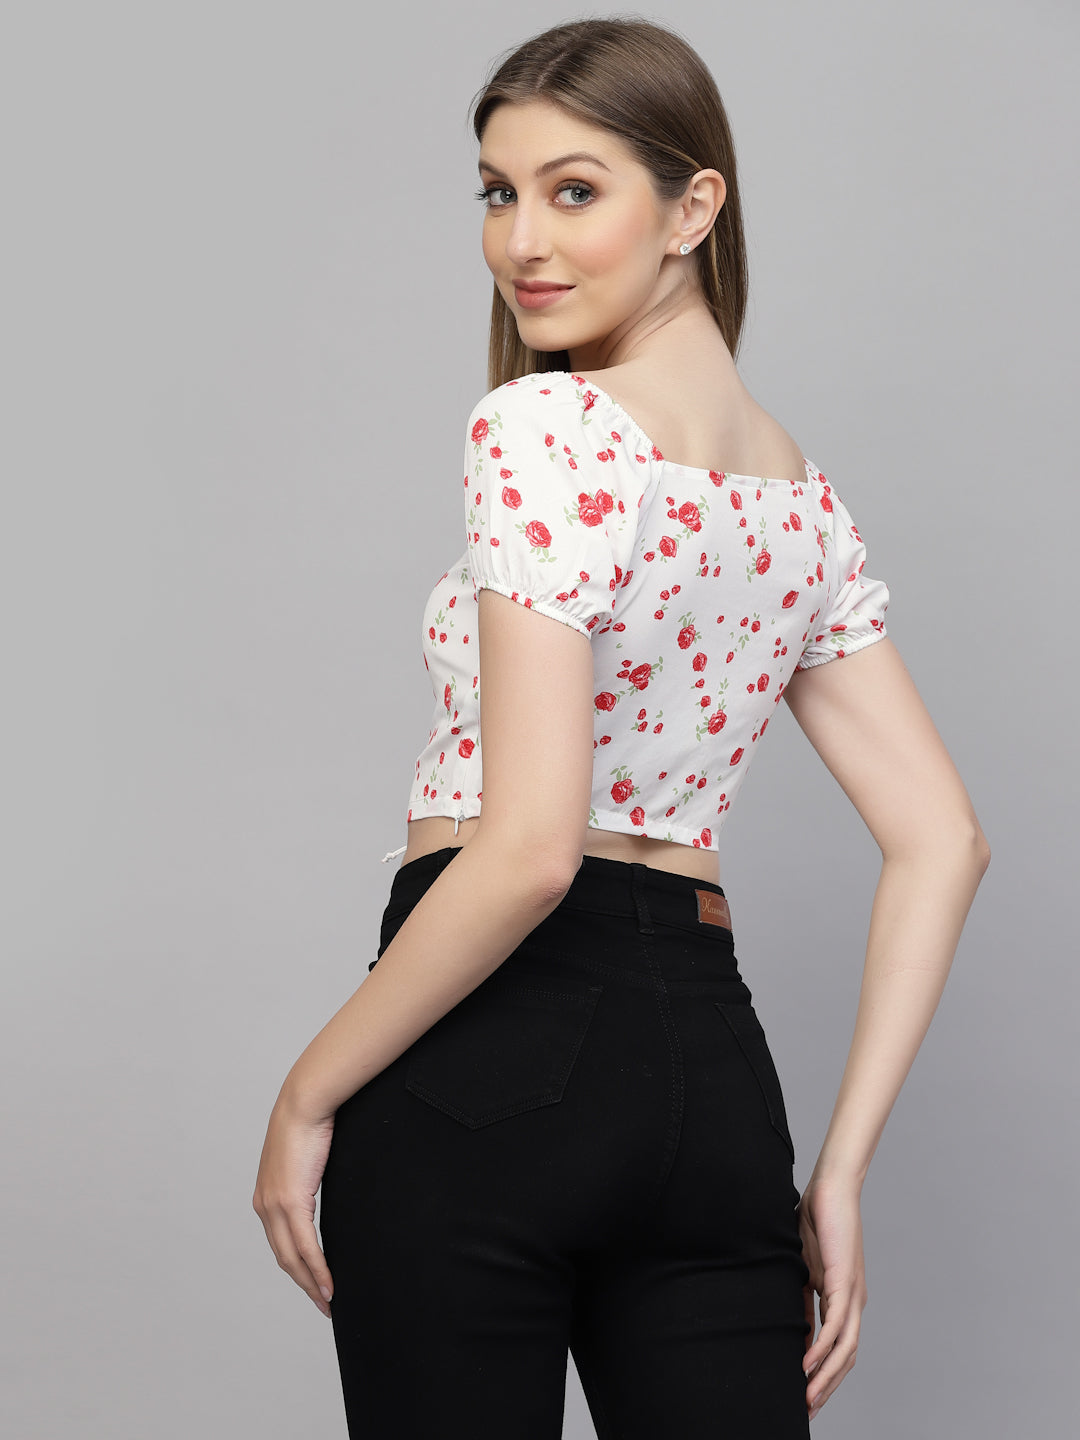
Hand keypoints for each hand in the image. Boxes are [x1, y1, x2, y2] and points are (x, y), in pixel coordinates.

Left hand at [252, 1086, 335, 1317]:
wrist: (304, 1102)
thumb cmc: (309, 1122)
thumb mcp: (305, 1157)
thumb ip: (307, 1177)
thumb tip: (321, 1182)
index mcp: (266, 1196)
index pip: (280, 1243)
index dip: (296, 1268)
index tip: (312, 1284)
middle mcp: (265, 1206)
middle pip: (284, 1258)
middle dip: (303, 1285)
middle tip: (323, 1305)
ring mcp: (275, 1206)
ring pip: (293, 1259)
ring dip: (311, 1284)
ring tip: (328, 1302)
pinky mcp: (290, 1202)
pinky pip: (306, 1246)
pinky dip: (317, 1270)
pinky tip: (328, 1286)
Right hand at [796, 1174, 868, 1420]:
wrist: (830, 1187)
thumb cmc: (817, 1220)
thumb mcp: (804, 1267)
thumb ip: (802, 1296)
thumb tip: (794, 1327)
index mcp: (843, 1299)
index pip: (838, 1348)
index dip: (824, 1375)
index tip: (806, 1398)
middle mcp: (853, 1302)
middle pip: (846, 1358)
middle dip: (827, 1387)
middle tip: (807, 1411)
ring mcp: (852, 1294)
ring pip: (845, 1349)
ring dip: (826, 1377)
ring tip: (808, 1399)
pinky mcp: (844, 1281)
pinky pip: (836, 1324)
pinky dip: (822, 1348)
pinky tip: (808, 1364)